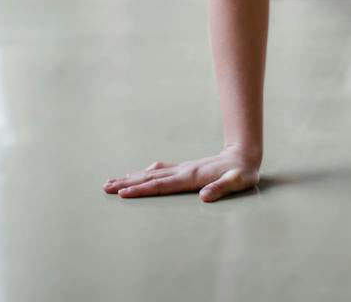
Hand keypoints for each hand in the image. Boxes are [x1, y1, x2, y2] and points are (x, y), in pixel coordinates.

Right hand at [104, 146, 261, 202]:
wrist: (245, 155)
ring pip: (152, 173)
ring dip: (132, 177)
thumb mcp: (237, 182)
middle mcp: (183, 171)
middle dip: (127, 183)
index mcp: (191, 176)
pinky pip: (160, 171)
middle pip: (150, 177)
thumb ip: (221, 188)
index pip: (161, 185)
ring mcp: (183, 168)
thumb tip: (204, 196)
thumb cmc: (242, 172)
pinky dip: (146, 173)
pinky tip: (139, 174)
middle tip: (106, 187)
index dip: (142, 189)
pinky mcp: (185, 169)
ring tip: (113, 181)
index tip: (123, 193)